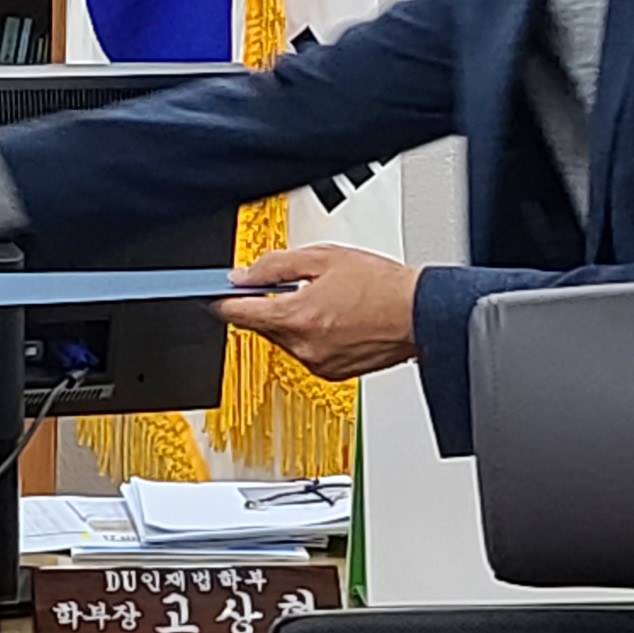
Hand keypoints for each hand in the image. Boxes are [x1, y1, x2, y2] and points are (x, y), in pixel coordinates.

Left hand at [218, 244, 421, 382]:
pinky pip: (306, 353)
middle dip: (268, 305)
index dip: (222, 301)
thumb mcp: (322, 258)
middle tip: (291, 286)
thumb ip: (274, 265)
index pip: (238, 313)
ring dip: (292, 321)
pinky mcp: (332, 374)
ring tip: (323, 301)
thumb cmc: (382, 286)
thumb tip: (243, 275)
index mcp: (297, 317)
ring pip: (283, 340)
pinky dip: (311, 336)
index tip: (213, 295)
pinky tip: (334, 320)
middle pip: (262, 326)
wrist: (419, 313)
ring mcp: (318, 364)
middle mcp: (303, 347)